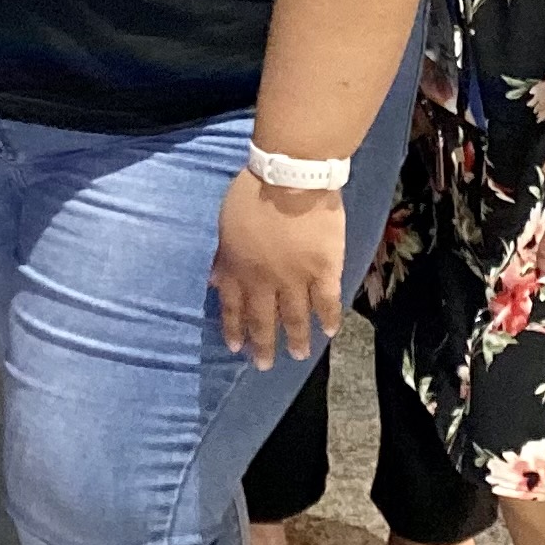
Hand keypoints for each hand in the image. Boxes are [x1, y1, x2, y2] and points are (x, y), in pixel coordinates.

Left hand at [211, 170, 351, 368]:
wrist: (290, 179)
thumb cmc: (252, 193)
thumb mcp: (225, 224)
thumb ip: (223, 256)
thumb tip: (215, 280)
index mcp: (237, 269)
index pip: (233, 307)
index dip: (234, 328)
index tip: (236, 347)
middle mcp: (264, 282)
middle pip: (263, 320)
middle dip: (263, 345)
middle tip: (264, 365)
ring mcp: (296, 279)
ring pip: (296, 318)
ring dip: (297, 338)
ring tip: (299, 355)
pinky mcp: (325, 271)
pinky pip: (327, 302)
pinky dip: (329, 318)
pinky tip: (330, 332)